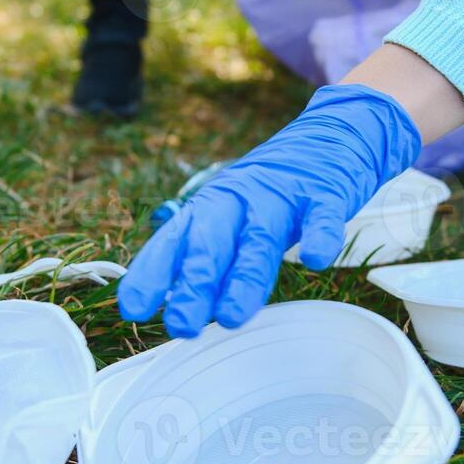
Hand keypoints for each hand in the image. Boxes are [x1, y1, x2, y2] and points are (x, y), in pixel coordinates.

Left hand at [117, 84, 420, 336]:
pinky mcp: (323, 194)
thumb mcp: (228, 215)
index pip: (173, 242)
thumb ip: (204, 256)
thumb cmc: (271, 192)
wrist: (329, 138)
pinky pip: (321, 216)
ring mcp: (280, 196)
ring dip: (244, 278)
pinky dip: (319, 236)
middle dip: (193, 284)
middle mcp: (237, 199)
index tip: (133, 309)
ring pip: (259, 239)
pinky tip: (313, 259)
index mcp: (209, 207)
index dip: (152, 274)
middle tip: (181, 325)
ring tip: (232, 316)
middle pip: (210, 242)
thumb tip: (176, 307)